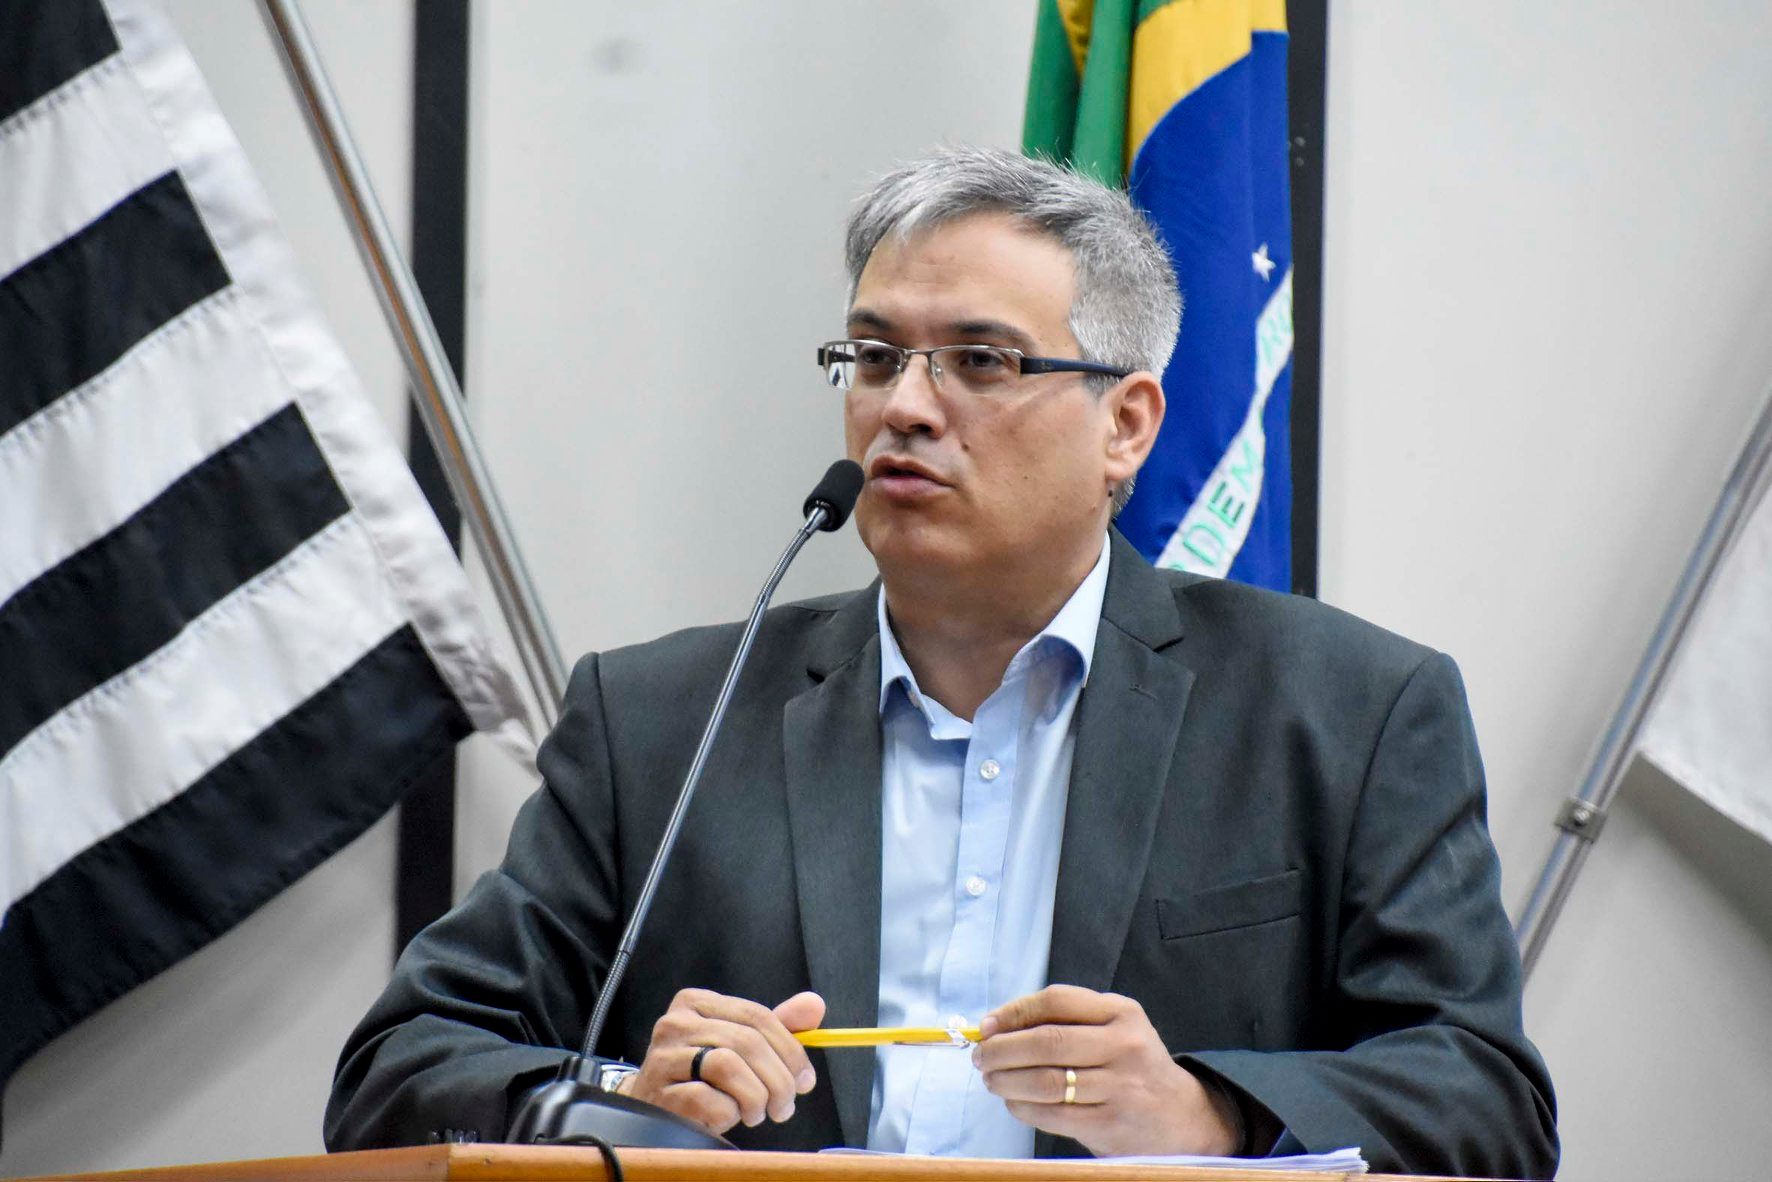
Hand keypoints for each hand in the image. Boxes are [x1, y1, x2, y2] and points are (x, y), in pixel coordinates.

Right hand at [623, 988, 824, 1133]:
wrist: (657, 1106)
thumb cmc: (703, 1074)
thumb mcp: (740, 1045)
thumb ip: (777, 1026)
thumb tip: (814, 1005)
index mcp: (697, 1002)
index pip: (757, 1016)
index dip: (790, 1049)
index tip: (805, 1079)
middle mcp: (676, 1023)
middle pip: (747, 1042)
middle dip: (778, 1080)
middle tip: (785, 1106)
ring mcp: (664, 1057)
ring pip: (728, 1067)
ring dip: (755, 1098)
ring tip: (757, 1113)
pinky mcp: (660, 1093)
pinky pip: (707, 1100)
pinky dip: (728, 1113)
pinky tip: (727, 1117)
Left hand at [972, 984, 1239, 1157]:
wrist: (1182, 1116)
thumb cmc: (1131, 1066)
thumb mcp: (1113, 1029)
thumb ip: (1065, 1021)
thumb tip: (995, 1026)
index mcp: (1121, 1012)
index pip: (1057, 1001)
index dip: (1014, 1012)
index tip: (987, 1026)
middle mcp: (1124, 1045)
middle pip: (1047, 1042)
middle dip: (1002, 1050)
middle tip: (981, 1057)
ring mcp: (1120, 1087)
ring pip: (1046, 1081)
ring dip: (1006, 1081)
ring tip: (991, 1080)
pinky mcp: (1110, 1124)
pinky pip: (1053, 1114)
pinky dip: (1022, 1108)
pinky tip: (1013, 1102)